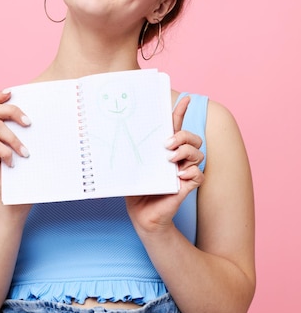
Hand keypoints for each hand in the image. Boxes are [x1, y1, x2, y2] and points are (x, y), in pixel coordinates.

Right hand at [0, 90, 30, 198]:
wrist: (17, 197)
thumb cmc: (27, 172)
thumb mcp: (33, 149)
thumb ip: (33, 134)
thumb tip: (51, 116)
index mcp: (5, 129)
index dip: (0, 96)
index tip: (11, 93)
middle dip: (13, 111)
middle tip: (28, 123)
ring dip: (15, 139)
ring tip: (26, 153)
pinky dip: (7, 154)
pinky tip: (14, 164)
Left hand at [125, 95, 203, 234]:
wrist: (141, 214)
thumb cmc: (136, 189)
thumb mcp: (131, 165)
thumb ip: (129, 151)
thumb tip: (113, 133)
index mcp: (165, 149)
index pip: (176, 126)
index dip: (181, 111)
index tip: (185, 99)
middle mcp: (177, 158)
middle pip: (193, 137)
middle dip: (183, 136)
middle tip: (167, 145)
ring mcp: (184, 171)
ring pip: (198, 153)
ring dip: (185, 152)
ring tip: (170, 161)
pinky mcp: (187, 186)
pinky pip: (199, 174)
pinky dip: (191, 172)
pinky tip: (179, 175)